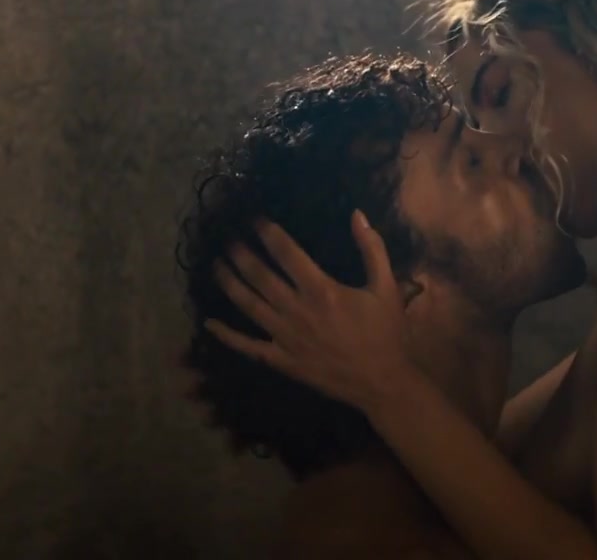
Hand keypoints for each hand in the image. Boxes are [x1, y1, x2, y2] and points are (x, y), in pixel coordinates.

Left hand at [203, 210, 420, 411]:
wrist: (382, 381)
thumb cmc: (386, 333)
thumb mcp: (386, 286)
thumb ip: (372, 249)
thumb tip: (357, 214)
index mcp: (321, 289)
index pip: (286, 253)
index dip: (268, 233)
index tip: (255, 219)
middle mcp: (296, 310)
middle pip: (260, 276)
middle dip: (241, 254)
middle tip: (228, 239)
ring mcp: (285, 336)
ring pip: (248, 305)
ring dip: (229, 283)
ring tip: (216, 265)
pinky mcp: (280, 360)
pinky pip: (247, 346)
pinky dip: (227, 335)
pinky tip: (209, 323)